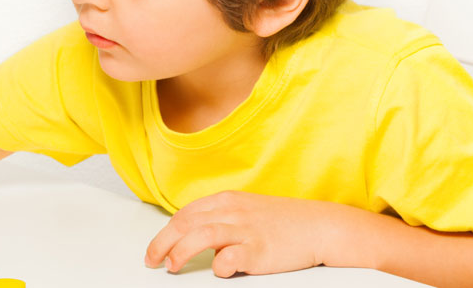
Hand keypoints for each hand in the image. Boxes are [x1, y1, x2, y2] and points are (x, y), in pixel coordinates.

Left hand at [144, 191, 341, 277]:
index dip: (164, 233)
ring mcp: (246, 230)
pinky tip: (219, 270)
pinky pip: (230, 257)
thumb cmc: (283, 223)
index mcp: (226, 201)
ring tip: (172, 267)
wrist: (320, 226)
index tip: (155, 250)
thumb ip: (219, 219)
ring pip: (201, 235)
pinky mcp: (260, 250)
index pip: (184, 214)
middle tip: (152, 261)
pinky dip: (219, 265)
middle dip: (161, 243)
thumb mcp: (246, 211)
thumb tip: (192, 236)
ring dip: (180, 252)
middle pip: (184, 223)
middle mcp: (233, 212)